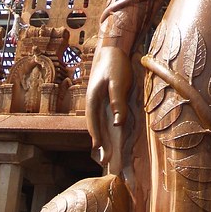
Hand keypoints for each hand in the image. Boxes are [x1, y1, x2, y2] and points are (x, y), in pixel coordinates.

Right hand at [85, 43, 132, 171]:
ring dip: (104, 140)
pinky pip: (105, 119)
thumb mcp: (117, 82)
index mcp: (93, 100)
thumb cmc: (115, 65)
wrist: (112, 49)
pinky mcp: (104, 100)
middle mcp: (93, 104)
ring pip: (100, 125)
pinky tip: (110, 137)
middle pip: (96, 128)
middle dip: (101, 145)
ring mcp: (98, 102)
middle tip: (107, 162)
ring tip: (107, 156)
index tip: (101, 154)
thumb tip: (117, 123)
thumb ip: (117, 101)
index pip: (94, 125)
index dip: (98, 140)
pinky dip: (107, 130)